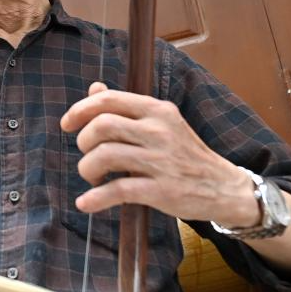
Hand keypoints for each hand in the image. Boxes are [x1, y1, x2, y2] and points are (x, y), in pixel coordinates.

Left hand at [59, 82, 259, 226]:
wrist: (224, 187)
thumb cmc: (185, 153)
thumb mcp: (162, 123)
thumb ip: (127, 107)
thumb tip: (94, 88)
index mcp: (157, 110)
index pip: (108, 101)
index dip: (80, 110)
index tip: (67, 124)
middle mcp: (159, 131)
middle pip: (101, 126)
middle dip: (83, 142)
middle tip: (87, 154)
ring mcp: (161, 161)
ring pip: (105, 156)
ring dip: (87, 169)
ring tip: (93, 178)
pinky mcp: (162, 190)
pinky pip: (117, 191)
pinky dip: (95, 199)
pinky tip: (86, 203)